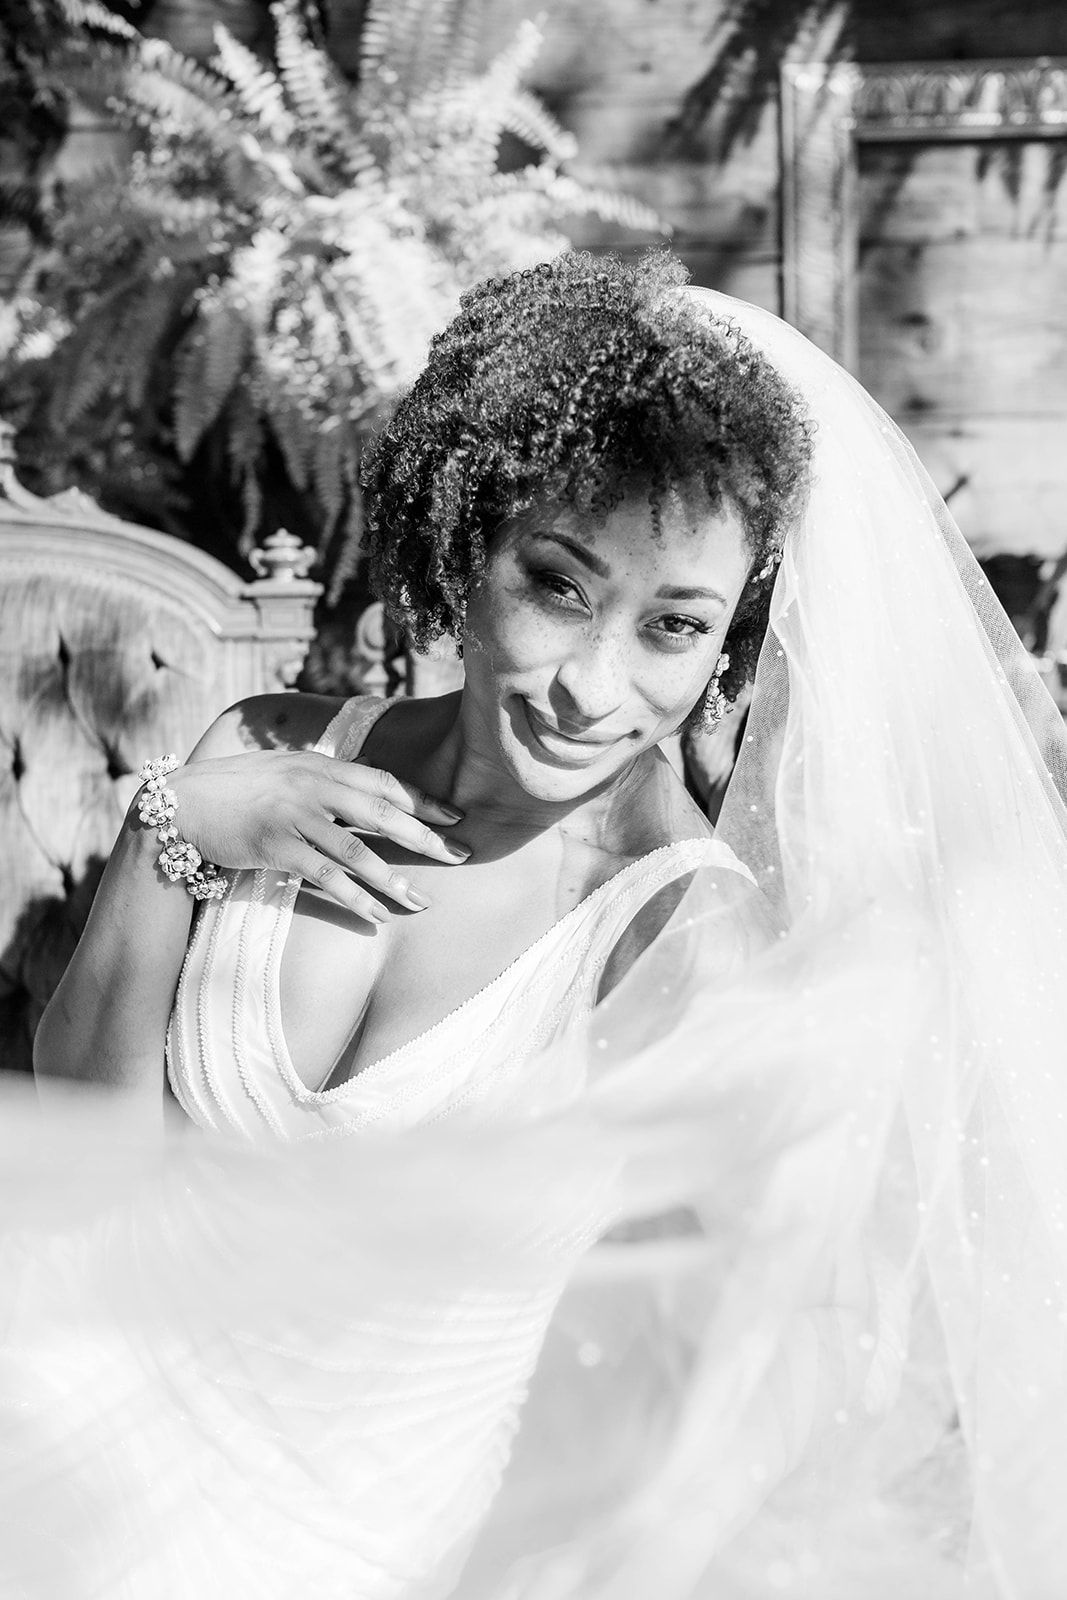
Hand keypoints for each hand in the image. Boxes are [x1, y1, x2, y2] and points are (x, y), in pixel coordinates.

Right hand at [166, 750, 467, 920]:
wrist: (184, 804)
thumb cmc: (237, 789)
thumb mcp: (286, 772)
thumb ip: (324, 781)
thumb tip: (365, 795)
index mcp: (320, 766)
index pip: (385, 781)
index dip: (423, 800)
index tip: (455, 817)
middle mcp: (313, 788)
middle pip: (384, 814)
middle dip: (426, 838)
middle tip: (460, 858)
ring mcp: (295, 817)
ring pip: (359, 851)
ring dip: (395, 879)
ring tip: (422, 901)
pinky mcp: (276, 847)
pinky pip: (325, 877)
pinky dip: (355, 899)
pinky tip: (377, 917)